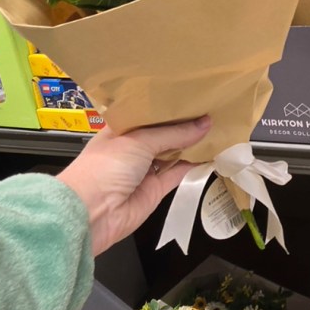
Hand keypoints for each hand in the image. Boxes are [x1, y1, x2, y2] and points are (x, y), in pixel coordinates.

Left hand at [57, 117, 210, 255]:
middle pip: (165, 133)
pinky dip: (194, 165)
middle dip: (185, 124)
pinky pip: (179, 173)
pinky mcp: (156, 189)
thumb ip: (174, 133)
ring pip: (174, 153)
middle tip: (211, 108)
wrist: (91, 213)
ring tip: (217, 126)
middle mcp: (133, 148)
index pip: (150, 113)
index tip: (194, 95)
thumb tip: (205, 124)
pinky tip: (211, 152)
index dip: (170, 106)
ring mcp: (145, 169)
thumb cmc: (103, 168)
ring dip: (192, 144)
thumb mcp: (139, 141)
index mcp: (122, 129)